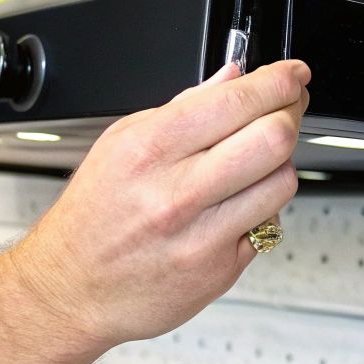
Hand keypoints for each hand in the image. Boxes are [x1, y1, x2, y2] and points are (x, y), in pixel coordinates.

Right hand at [18, 60, 309, 347]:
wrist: (70, 290)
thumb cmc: (93, 217)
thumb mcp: (120, 144)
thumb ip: (181, 108)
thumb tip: (232, 76)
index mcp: (149, 150)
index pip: (235, 101)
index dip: (278, 81)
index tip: (292, 74)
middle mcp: (176, 193)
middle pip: (273, 138)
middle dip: (290, 114)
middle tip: (288, 108)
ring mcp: (202, 236)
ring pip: (282, 181)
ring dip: (280, 163)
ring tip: (256, 161)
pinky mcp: (220, 270)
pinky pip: (269, 224)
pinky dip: (262, 206)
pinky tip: (235, 204)